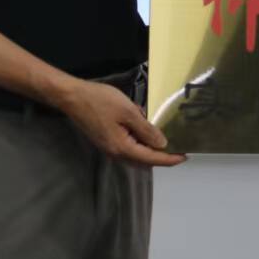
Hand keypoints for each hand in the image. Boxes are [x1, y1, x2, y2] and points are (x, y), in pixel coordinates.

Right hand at [57, 77, 184, 167]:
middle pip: (144, 161)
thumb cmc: (101, 101)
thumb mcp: (128, 112)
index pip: (151, 158)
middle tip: (178, 148)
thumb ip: (146, 130)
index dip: (169, 158)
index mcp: (122, 148)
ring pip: (136, 155)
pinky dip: (140, 144)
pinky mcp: (106, 141)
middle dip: (161, 157)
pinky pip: (128, 147)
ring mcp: (109, 148)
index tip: (185, 156)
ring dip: (151, 151)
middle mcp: (116, 153)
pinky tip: (147, 131)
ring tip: (167, 141)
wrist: (73, 97)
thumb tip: (162, 144)